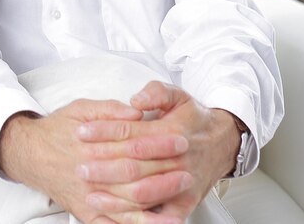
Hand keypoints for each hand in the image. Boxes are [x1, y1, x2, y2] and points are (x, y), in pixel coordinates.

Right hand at [0, 99, 188, 223]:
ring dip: (158, 199)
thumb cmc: (58, 128)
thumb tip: (136, 112)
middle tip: (189, 168)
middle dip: (165, 173)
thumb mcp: (81, 108)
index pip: (132, 146)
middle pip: (134, 177)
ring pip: (129, 204)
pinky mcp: (87, 213)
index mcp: (92, 146)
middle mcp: (91, 174)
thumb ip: (109, 110)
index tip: (182, 139)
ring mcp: (89, 197)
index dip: (159, 144)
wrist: (30, 153)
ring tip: (182, 194)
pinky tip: (160, 222)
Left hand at [77, 82, 240, 222]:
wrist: (224, 142)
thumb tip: (136, 100)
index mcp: (171, 132)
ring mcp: (181, 183)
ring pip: (143, 193)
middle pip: (133, 166)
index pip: (131, 134)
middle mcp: (176, 160)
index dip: (104, 133)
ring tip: (90, 193)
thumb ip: (156, 92)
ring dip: (115, 196)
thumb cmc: (194, 119)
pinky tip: (118, 216)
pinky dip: (138, 219)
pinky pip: (159, 216)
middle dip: (103, 167)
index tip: (81, 132)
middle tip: (79, 166)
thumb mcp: (178, 95)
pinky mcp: (184, 202)